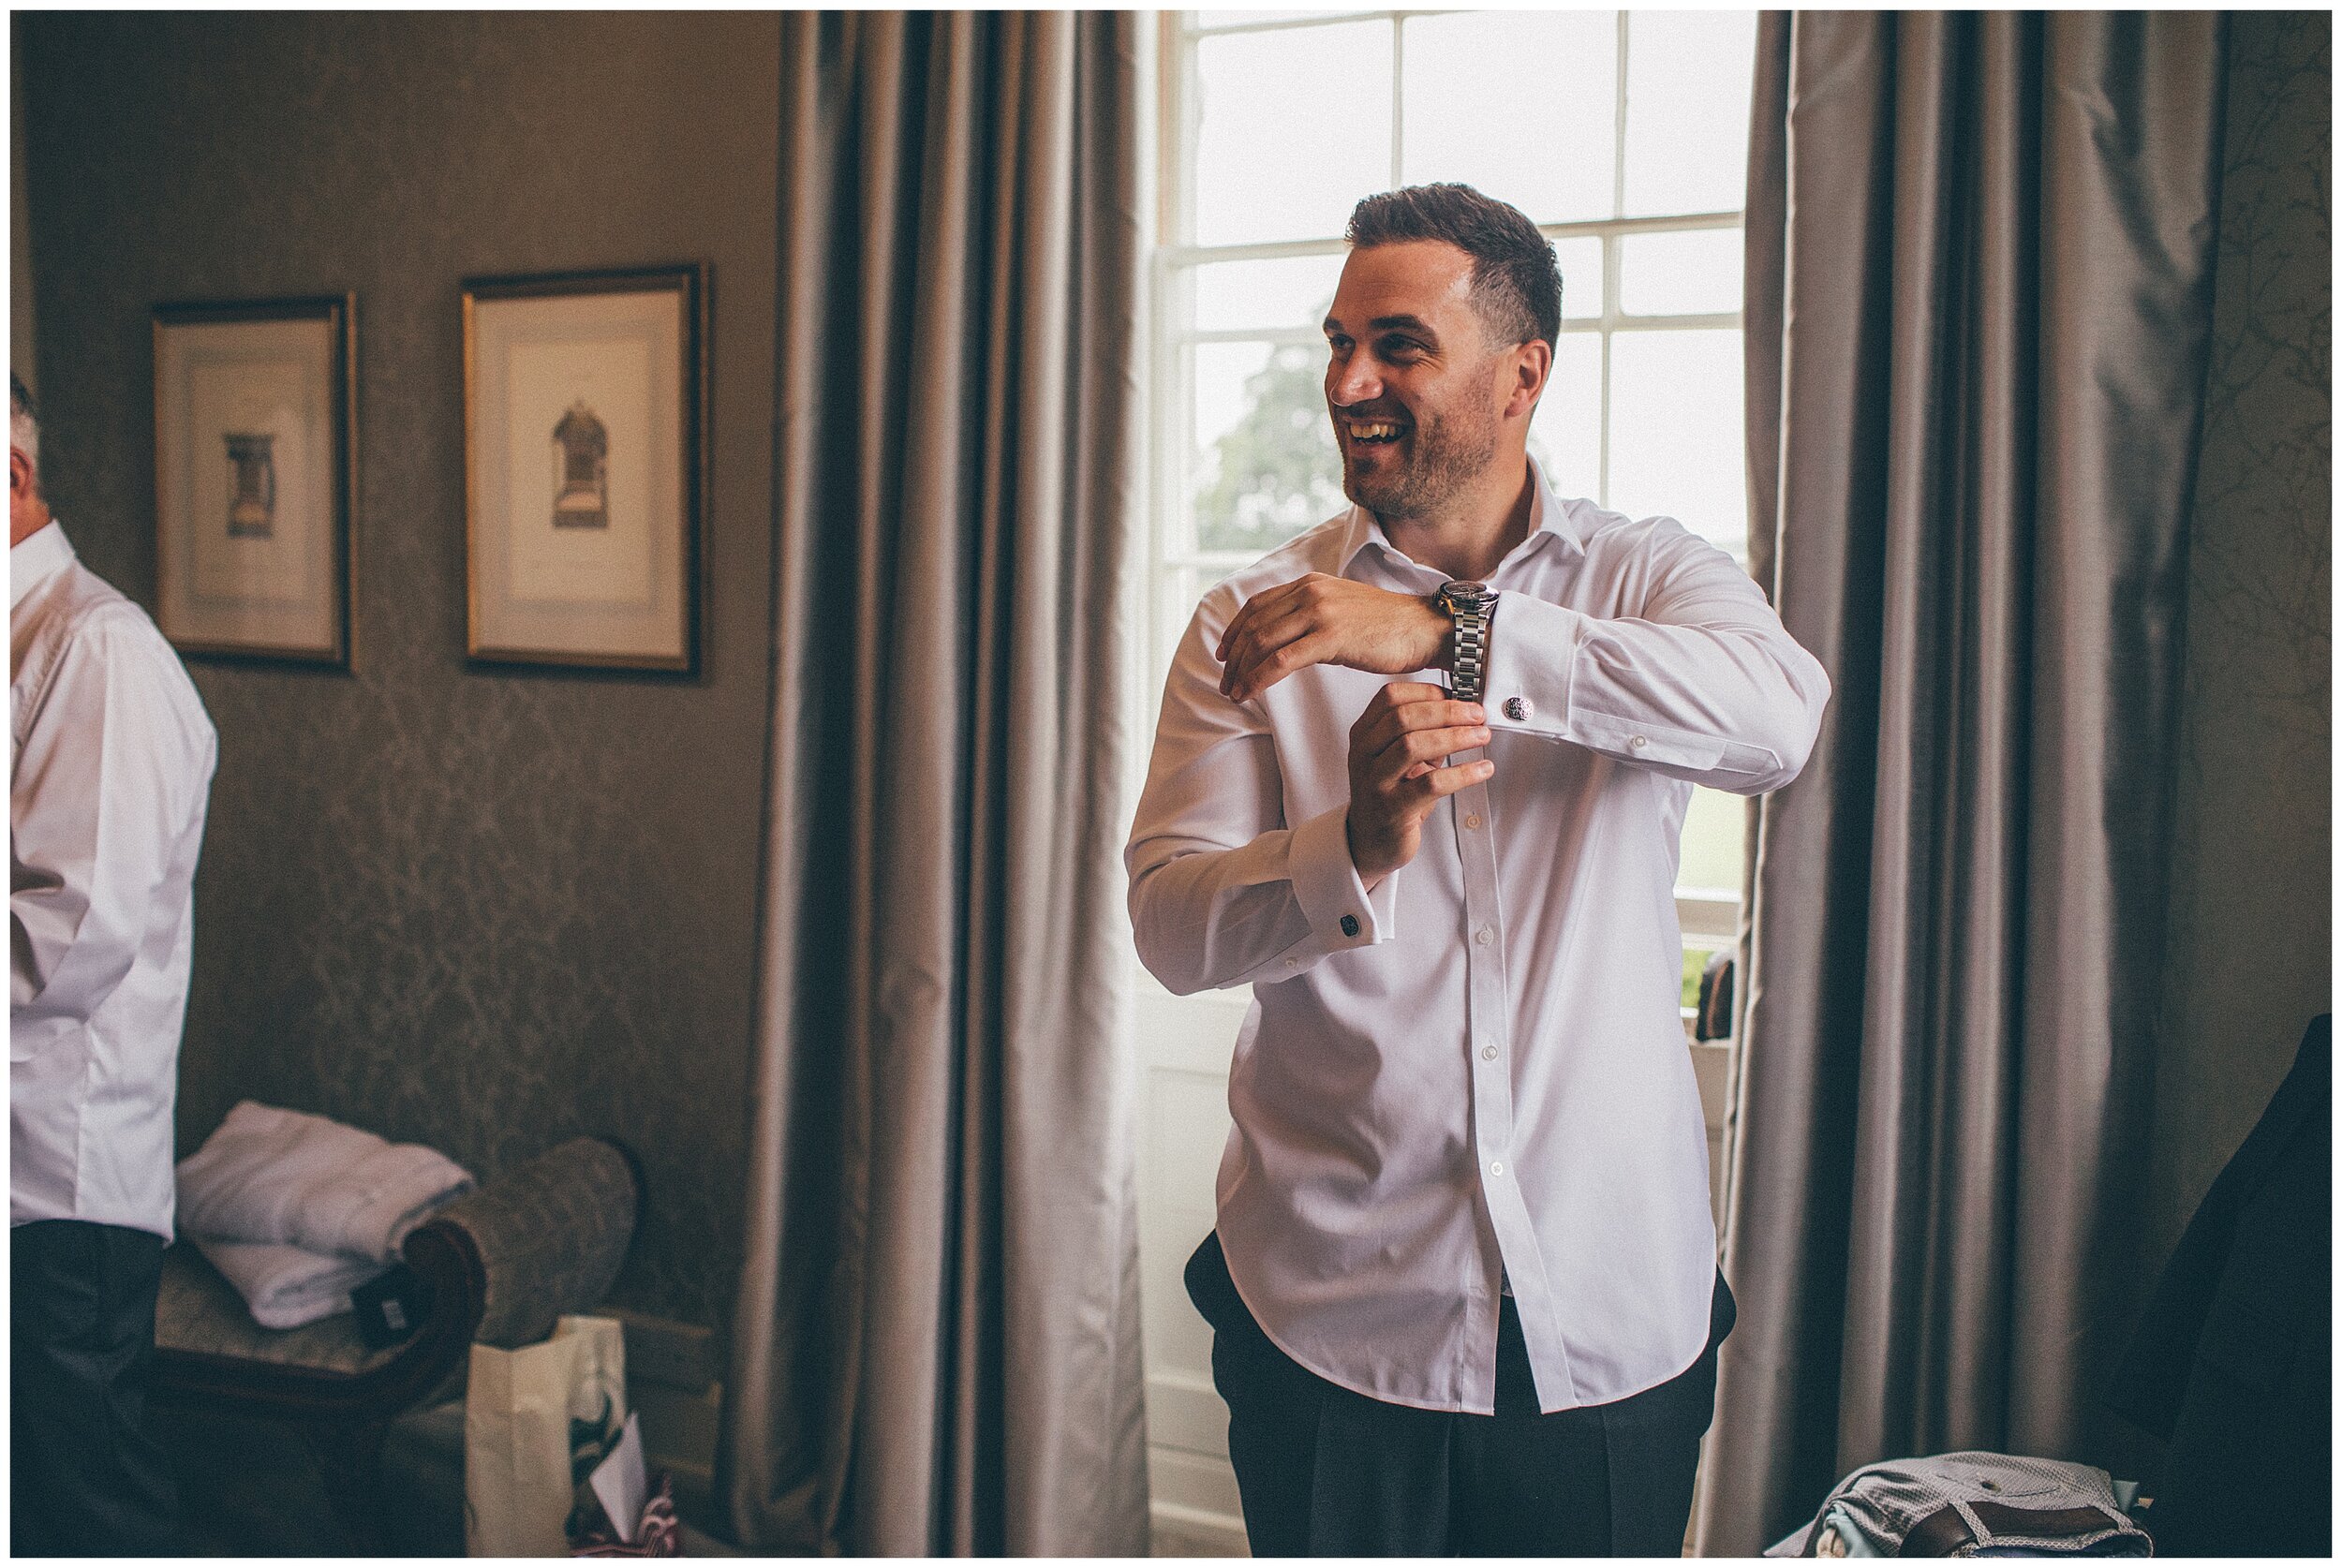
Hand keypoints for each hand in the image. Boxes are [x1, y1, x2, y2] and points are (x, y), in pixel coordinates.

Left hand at [1217, 574, 1449, 703]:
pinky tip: (1249, 693)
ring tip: (1233, 692)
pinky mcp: (1331, 637)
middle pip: (1254, 624)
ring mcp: (1320, 612)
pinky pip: (1280, 659)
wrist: (1426, 629)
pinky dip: (1258, 678)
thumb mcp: (1341, 611)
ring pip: (1262, 641)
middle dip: (1233, 656)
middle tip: (1225, 681)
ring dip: (1241, 670)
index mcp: (1310, 583)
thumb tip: (1286, 639)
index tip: (1223, 654)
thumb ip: (1311, 618)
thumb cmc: (1388, 628)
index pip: (1257, 605)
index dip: (1234, 631)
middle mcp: (1311, 592)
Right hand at [1343, 682, 1492, 887]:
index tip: (1458, 694)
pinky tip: (1483, 769)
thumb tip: (1464, 710)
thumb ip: (1421, 732)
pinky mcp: (1392, 809)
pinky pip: (1431, 784)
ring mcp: (1374, 782)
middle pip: (1403, 717)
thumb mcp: (1397, 757)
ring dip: (1455, 737)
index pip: (1390, 697)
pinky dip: (1463, 773)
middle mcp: (1363, 754)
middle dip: (1447, 711)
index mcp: (1364, 734)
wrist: (1371, 840)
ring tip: (1482, 736)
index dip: (1428, 692)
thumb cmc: (1391, 793)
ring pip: (1413, 745)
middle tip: (1477, 715)